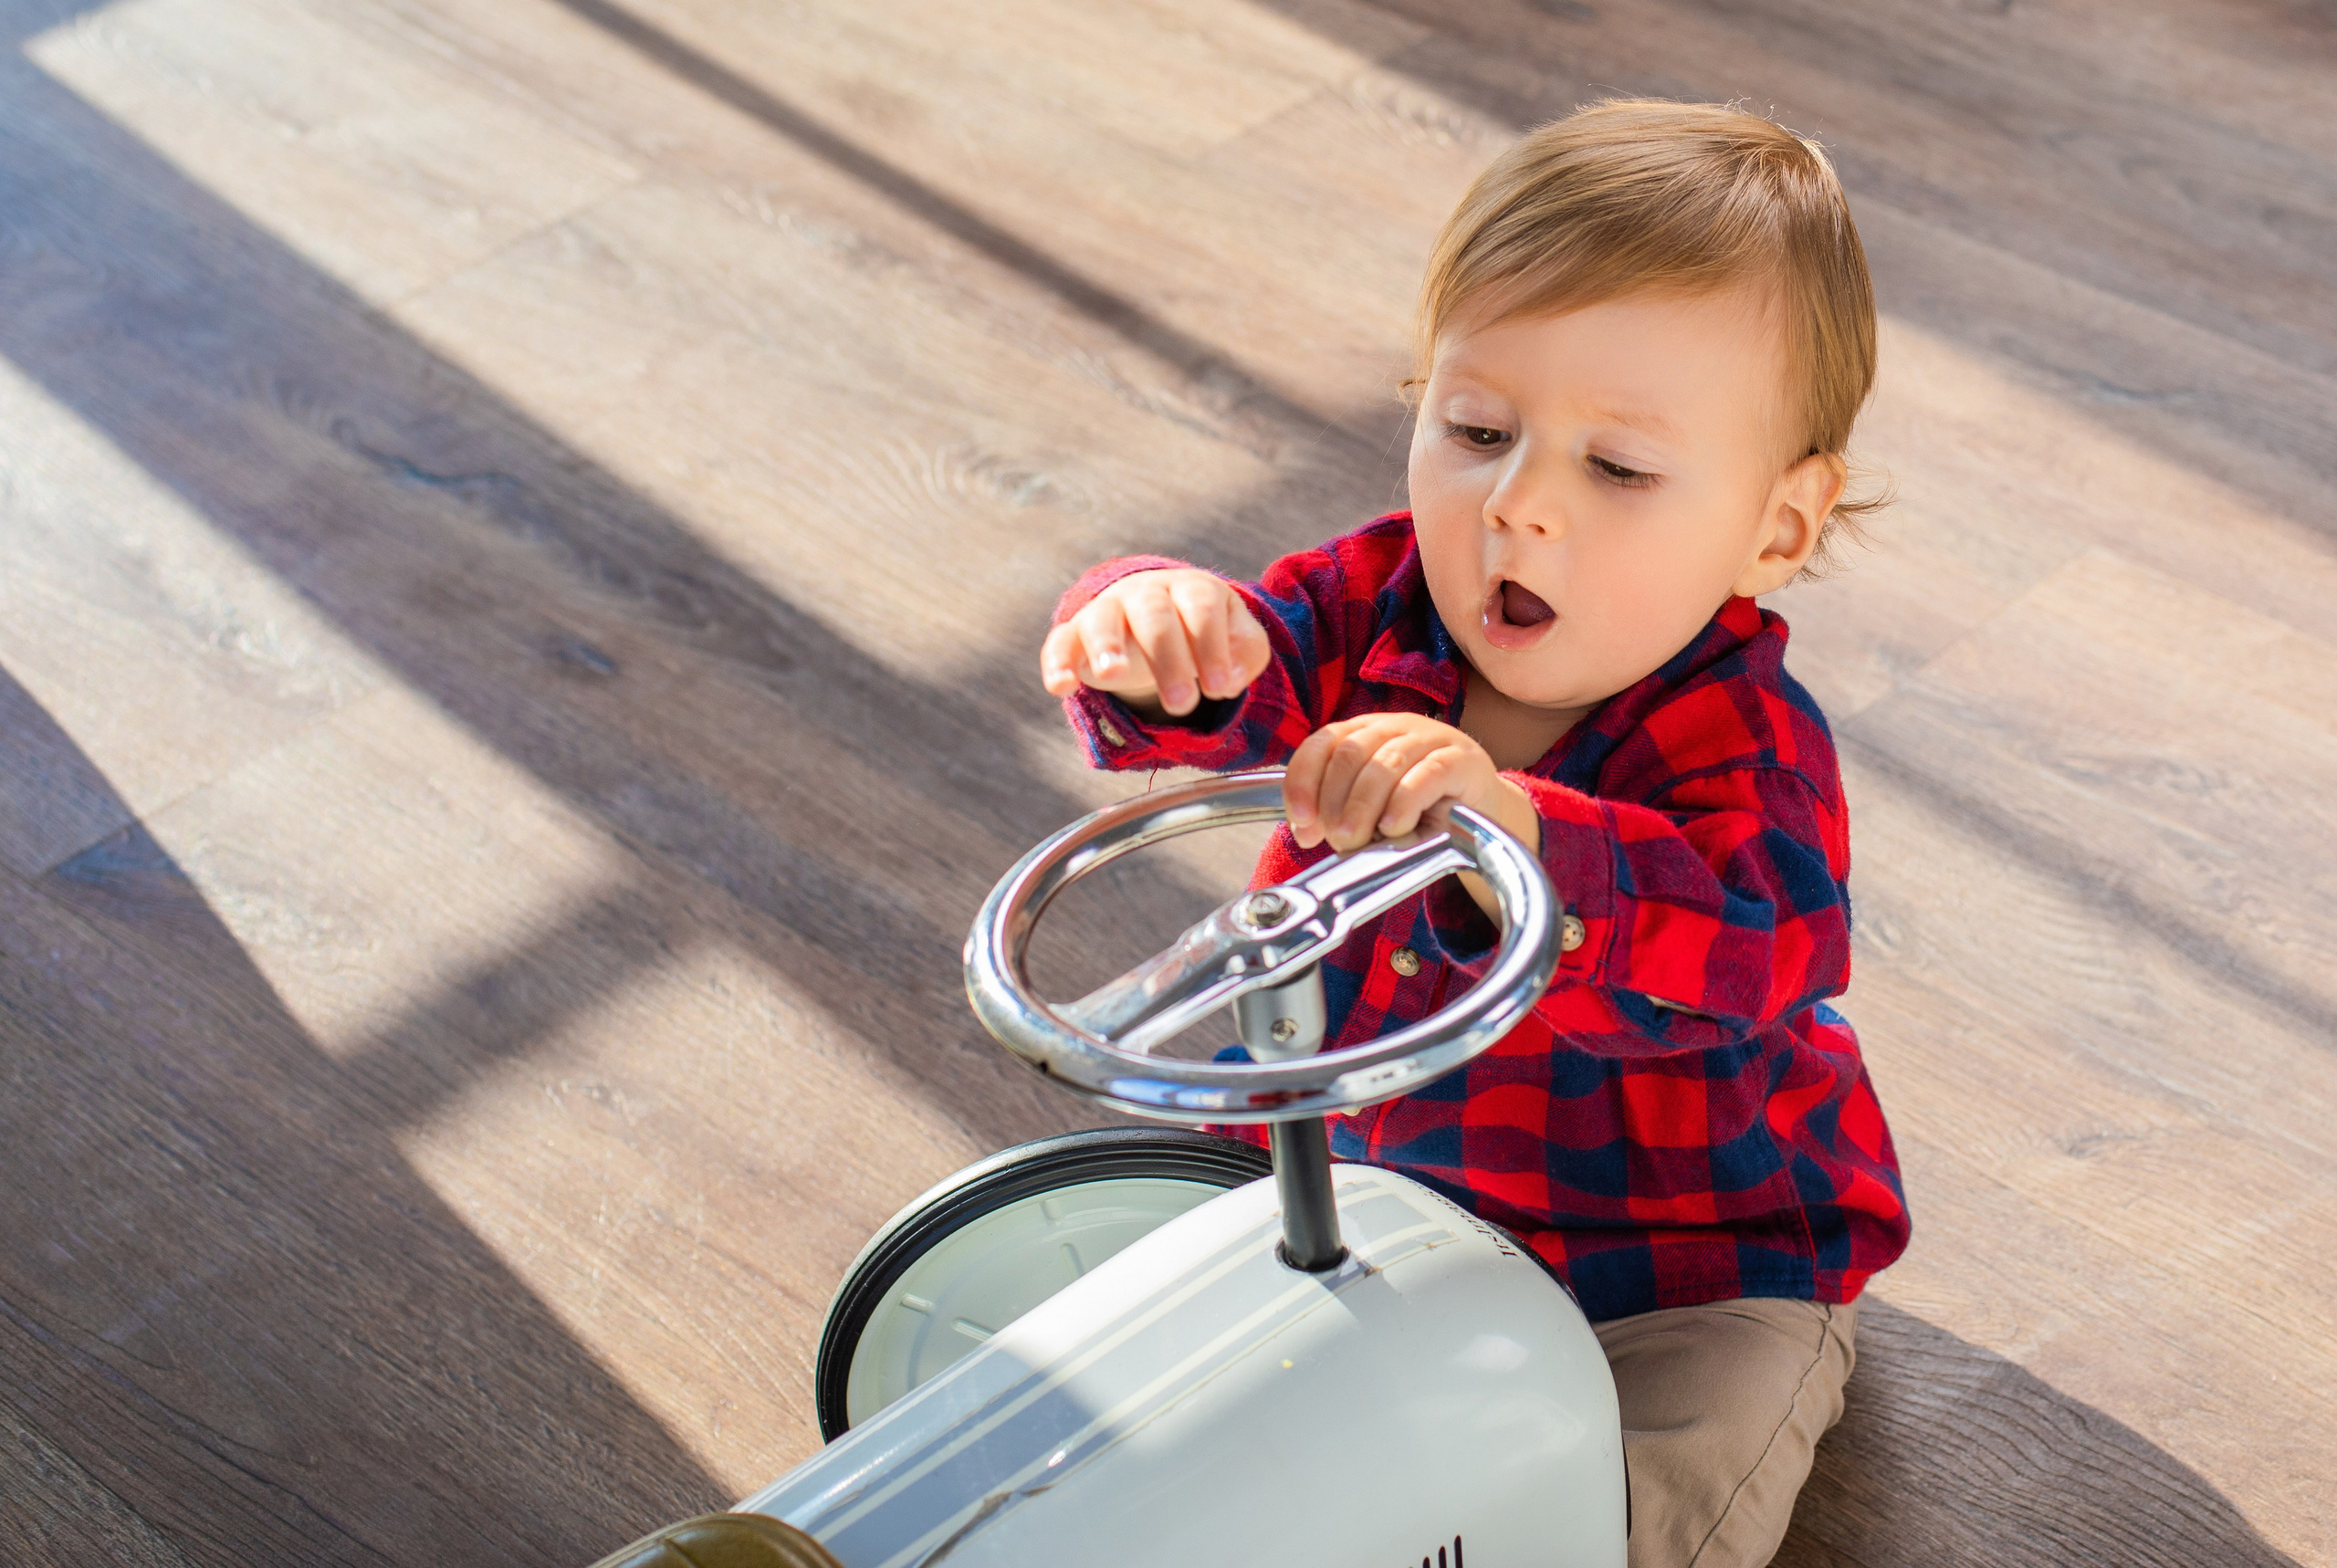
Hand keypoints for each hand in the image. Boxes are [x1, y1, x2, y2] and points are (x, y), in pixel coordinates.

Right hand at [1040, 569, 1270, 717]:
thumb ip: (1246, 654)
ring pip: (1103, 619)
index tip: (1219, 689)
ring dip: (1107, 645)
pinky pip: (1060, 642)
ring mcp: (1108, 609)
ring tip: (1114, 676)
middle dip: (1168, 659)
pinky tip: (1062, 687)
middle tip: (1183, 705)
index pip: (1202, 608)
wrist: (1159, 618)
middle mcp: (1147, 592)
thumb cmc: (1204, 634)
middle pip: (1154, 615)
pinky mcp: (1075, 634)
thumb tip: (1229, 679)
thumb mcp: (1238, 640)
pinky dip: (1057, 662)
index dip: (1211, 648)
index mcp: (1191, 589)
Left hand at [1283, 713, 1539, 866]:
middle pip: (1349, 754)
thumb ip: (1337, 814)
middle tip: (1339, 839)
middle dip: (1334, 802)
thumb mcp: (1371, 812)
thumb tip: (1306, 830)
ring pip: (1385, 763)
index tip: (1302, 823)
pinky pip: (1427, 775)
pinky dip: (1404, 803)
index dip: (1303, 782)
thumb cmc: (1419, 813)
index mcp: (1364, 733)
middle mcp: (1394, 727)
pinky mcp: (1462, 759)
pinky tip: (1394, 826)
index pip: (1321, 743)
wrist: (1481, 818)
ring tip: (1358, 840)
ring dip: (1364, 807)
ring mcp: (1430, 738)